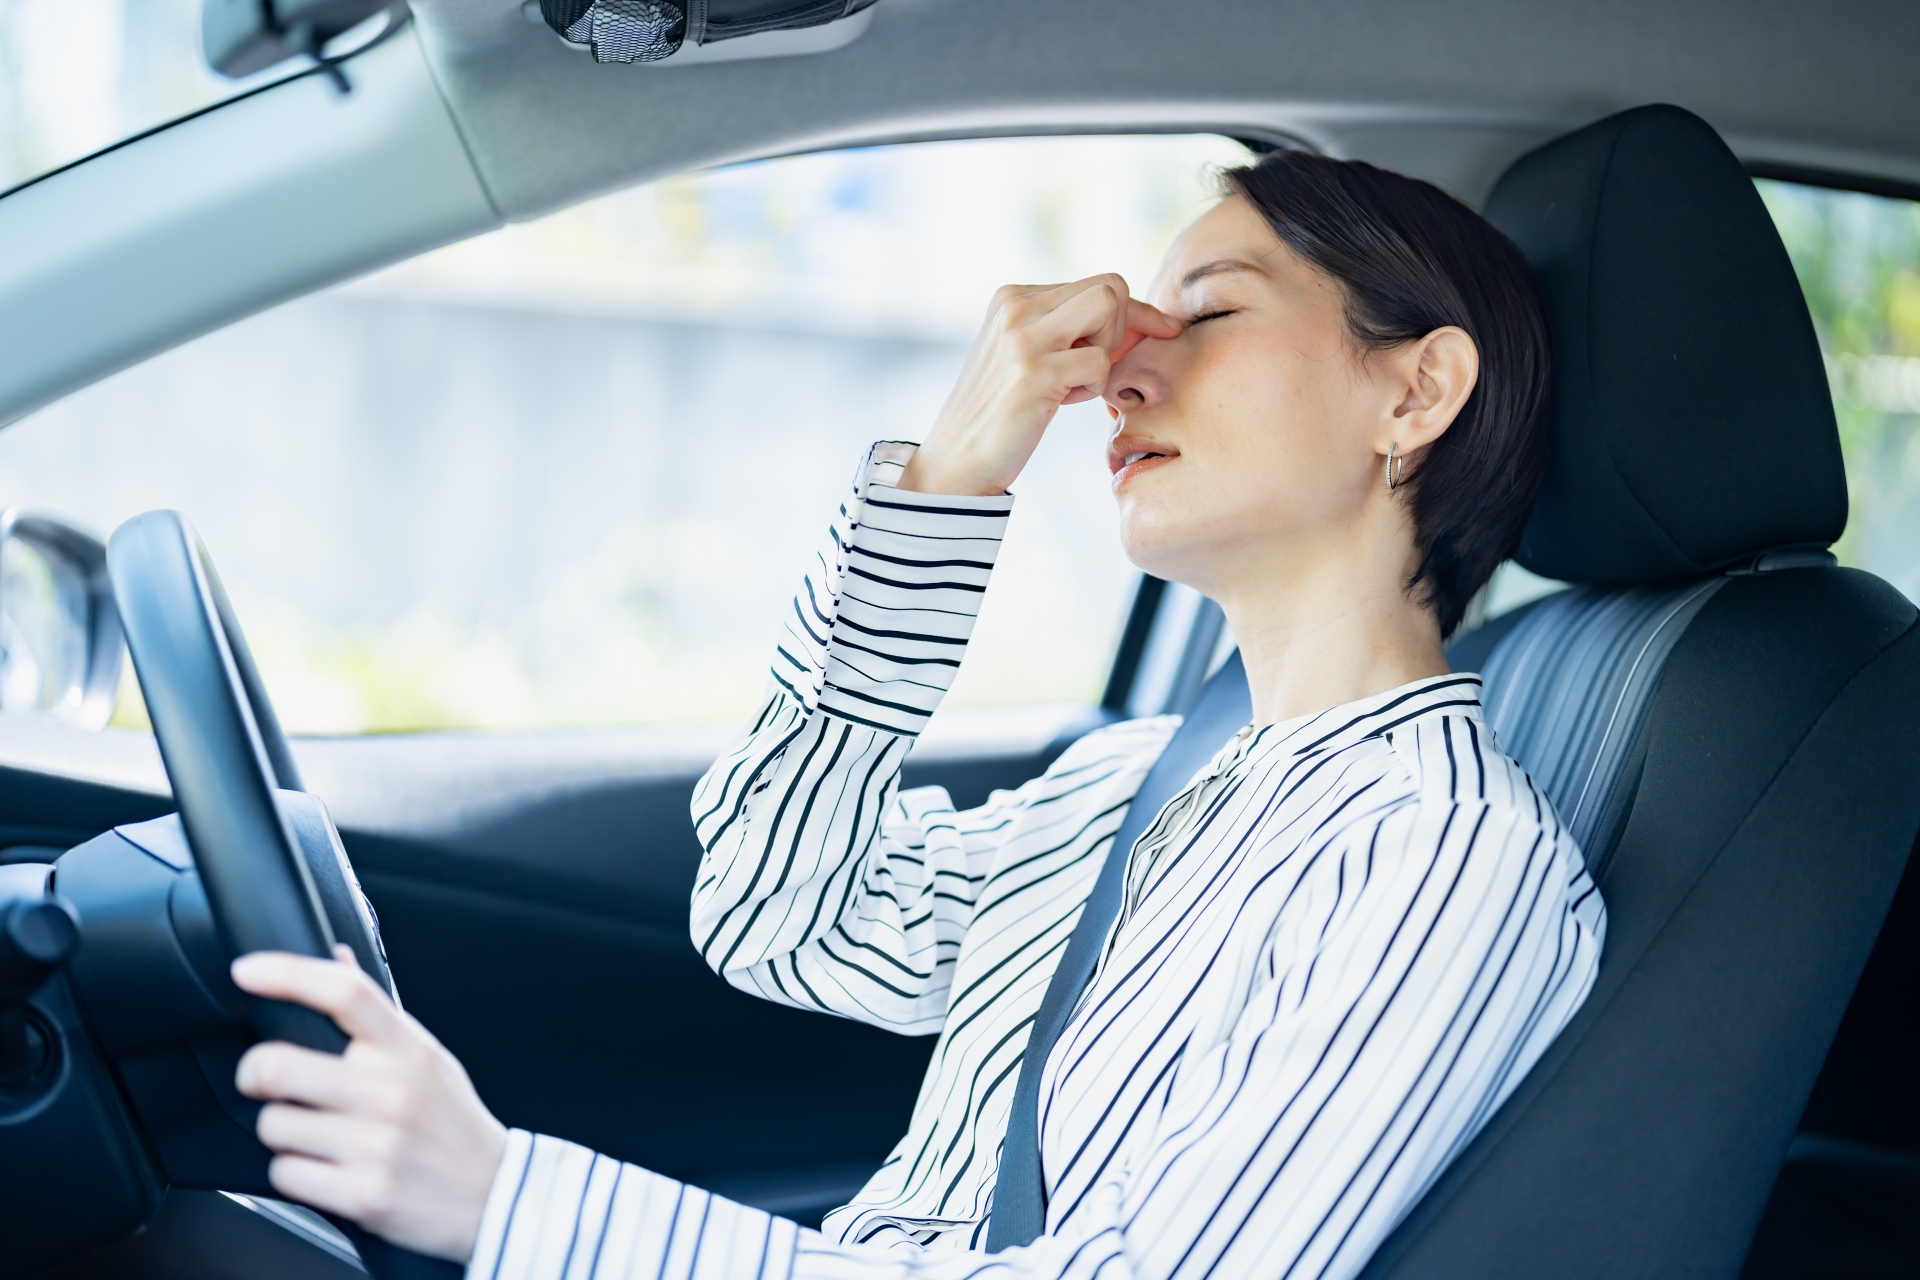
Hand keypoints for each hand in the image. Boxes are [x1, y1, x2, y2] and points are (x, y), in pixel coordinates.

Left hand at [232, 946, 507, 1262]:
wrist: (493, 1194)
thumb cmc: (451, 1121)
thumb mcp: (427, 1057)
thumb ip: (378, 1014)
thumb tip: (337, 957)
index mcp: (408, 1049)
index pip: (344, 992)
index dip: (286, 974)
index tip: (248, 970)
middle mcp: (391, 1092)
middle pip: (279, 1064)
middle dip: (255, 1073)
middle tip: (266, 1080)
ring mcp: (376, 1144)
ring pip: (273, 1124)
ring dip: (281, 1131)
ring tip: (315, 1134)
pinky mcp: (362, 1194)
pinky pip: (285, 1174)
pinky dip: (294, 1172)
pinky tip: (325, 1168)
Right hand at [898, 275, 1181, 495]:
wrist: (956, 461)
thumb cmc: (1004, 413)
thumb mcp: (1030, 356)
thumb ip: (1069, 331)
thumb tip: (1142, 320)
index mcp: (1013, 297)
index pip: (1097, 284)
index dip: (1135, 311)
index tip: (1163, 330)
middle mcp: (1015, 305)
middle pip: (1110, 287)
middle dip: (1119, 330)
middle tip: (1090, 370)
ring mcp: (1023, 335)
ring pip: (1108, 307)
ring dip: (1106, 353)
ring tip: (1072, 384)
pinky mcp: (1033, 371)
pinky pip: (1100, 362)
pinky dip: (1093, 388)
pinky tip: (1060, 402)